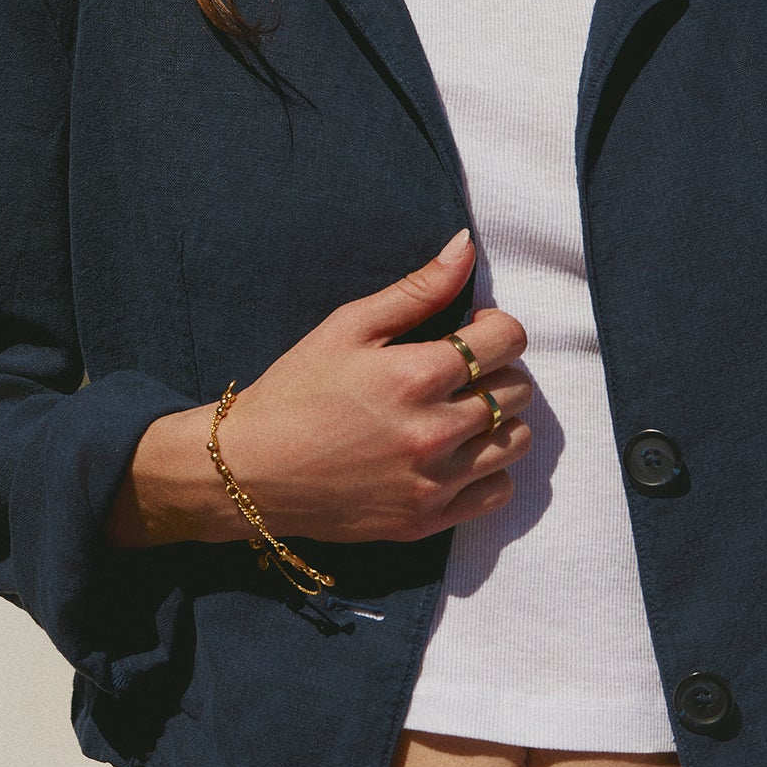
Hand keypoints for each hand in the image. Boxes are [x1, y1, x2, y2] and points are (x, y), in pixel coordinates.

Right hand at [215, 230, 530, 544]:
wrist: (248, 472)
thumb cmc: (296, 390)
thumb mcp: (348, 326)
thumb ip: (417, 289)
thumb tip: (466, 245)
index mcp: (417, 375)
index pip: (508, 340)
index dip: (497, 326)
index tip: (474, 329)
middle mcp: (434, 432)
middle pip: (518, 390)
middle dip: (498, 370)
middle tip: (463, 370)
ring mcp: (432, 482)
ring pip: (516, 442)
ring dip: (500, 419)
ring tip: (462, 411)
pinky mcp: (425, 520)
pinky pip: (498, 492)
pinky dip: (491, 470)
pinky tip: (458, 454)